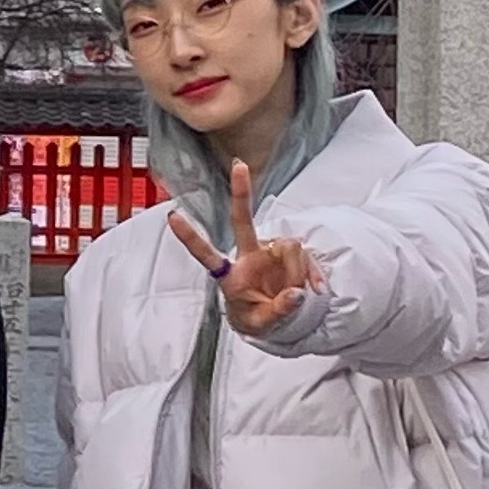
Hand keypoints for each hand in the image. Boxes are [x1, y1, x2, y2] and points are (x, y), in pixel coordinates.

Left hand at [167, 160, 326, 336]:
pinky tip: (316, 288)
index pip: (207, 254)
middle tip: (239, 166)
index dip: (190, 237)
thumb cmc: (257, 317)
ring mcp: (270, 251)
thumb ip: (279, 310)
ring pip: (288, 246)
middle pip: (242, 220)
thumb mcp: (263, 323)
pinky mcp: (290, 253)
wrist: (277, 319)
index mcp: (231, 275)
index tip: (172, 217)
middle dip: (241, 192)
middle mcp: (249, 255)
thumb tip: (296, 293)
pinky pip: (304, 255)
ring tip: (296, 294)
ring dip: (297, 271)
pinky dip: (312, 273)